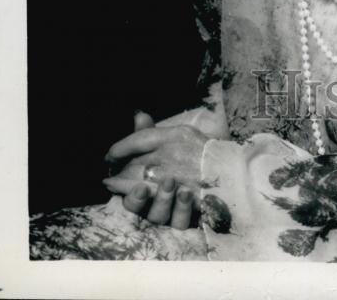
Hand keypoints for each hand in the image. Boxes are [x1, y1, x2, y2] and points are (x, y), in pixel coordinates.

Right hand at [103, 111, 206, 227]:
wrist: (222, 166)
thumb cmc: (187, 153)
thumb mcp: (170, 139)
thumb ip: (152, 133)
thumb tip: (140, 116)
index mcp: (143, 185)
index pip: (125, 190)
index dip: (120, 187)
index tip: (114, 180)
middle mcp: (153, 202)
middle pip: (137, 209)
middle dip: (136, 200)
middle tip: (141, 188)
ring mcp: (172, 211)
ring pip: (158, 216)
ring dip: (161, 200)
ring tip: (170, 183)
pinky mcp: (190, 217)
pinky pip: (181, 221)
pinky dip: (181, 209)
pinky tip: (186, 193)